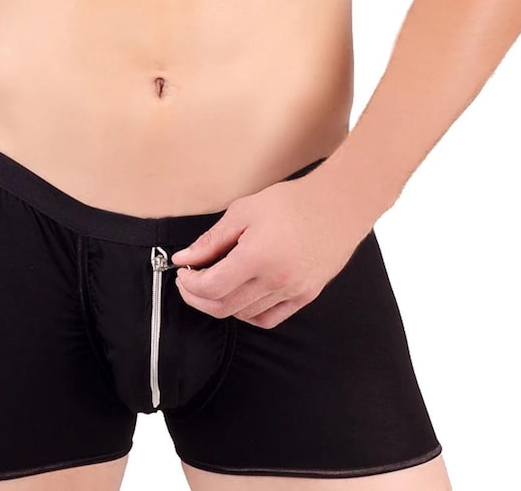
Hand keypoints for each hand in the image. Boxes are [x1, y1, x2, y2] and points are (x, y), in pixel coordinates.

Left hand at [170, 166, 370, 328]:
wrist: (337, 205)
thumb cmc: (291, 202)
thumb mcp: (244, 211)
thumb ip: (211, 240)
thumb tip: (184, 259)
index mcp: (257, 257)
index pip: (211, 287)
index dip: (189, 285)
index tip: (182, 273)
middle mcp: (275, 281)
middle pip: (223, 307)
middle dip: (197, 298)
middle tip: (189, 282)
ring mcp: (292, 292)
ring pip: (244, 315)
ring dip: (221, 304)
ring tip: (215, 282)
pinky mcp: (305, 297)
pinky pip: (268, 319)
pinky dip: (248, 313)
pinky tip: (240, 296)